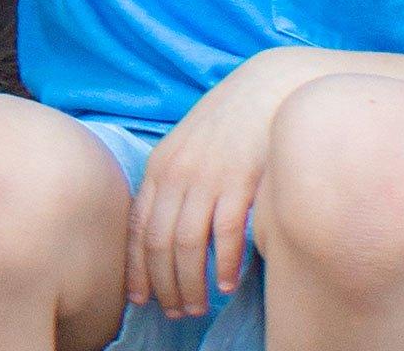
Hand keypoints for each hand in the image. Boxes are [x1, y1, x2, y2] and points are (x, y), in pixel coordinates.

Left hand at [127, 47, 315, 317]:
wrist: (267, 90)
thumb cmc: (228, 124)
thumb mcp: (187, 147)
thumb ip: (173, 183)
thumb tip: (165, 231)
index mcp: (159, 166)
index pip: (137, 228)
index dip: (136, 269)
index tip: (140, 300)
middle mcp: (177, 173)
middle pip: (159, 244)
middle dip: (164, 285)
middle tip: (175, 314)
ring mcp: (207, 177)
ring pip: (188, 245)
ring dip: (190, 284)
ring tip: (197, 307)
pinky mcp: (240, 181)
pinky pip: (225, 234)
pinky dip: (223, 264)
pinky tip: (225, 285)